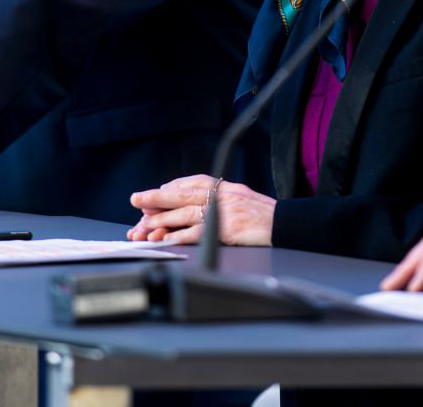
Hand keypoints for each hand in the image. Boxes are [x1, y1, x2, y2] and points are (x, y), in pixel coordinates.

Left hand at [128, 175, 274, 245]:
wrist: (286, 224)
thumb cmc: (264, 214)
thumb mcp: (240, 196)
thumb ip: (218, 197)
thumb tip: (193, 204)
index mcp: (223, 185)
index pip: (189, 183)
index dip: (167, 190)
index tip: (151, 195)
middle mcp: (221, 194)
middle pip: (182, 194)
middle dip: (156, 198)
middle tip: (136, 200)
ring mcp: (223, 211)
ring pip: (185, 213)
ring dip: (162, 220)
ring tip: (144, 225)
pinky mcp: (226, 230)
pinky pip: (197, 233)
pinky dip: (179, 236)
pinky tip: (166, 240)